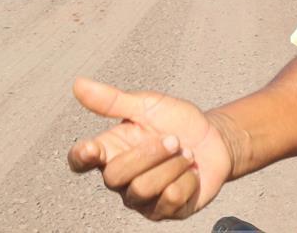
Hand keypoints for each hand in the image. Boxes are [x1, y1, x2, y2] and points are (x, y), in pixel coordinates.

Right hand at [67, 77, 234, 219]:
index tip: (91, 148)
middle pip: (115, 176)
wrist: (216, 138)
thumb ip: (113, 100)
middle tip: (174, 139)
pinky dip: (188, 180)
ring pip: (143, 189)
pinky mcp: (164, 211)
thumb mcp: (148, 105)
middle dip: (151, 153)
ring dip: (173, 165)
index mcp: (111, 150)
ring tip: (185, 154)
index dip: (81, 157)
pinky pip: (171, 199)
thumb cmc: (178, 122)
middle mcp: (121, 179)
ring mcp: (141, 199)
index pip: (81, 161)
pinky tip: (191, 173)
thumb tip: (79, 84)